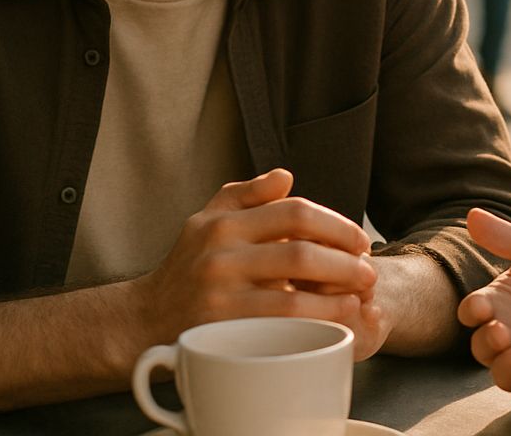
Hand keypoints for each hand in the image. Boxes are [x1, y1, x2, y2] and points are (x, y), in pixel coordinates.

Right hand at [129, 169, 386, 357]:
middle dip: (345, 264)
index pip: (295, 213)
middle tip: (368, 273)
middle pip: (302, 255)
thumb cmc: (187, 267)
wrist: (142, 319)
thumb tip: (286, 176)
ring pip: (293, 297)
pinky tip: (331, 325)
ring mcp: (219, 297)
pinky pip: (278, 332)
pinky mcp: (220, 334)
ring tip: (358, 299)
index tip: (359, 241)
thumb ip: (246, 195)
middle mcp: (220, 256)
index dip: (337, 225)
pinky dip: (311, 327)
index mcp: (224, 223)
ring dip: (336, 299)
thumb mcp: (208, 220)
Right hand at [456, 208, 510, 401]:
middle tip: (505, 333)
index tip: (482, 308)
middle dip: (487, 343)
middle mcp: (506, 332)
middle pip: (479, 346)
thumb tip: (473, 213)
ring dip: (504, 369)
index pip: (472, 310)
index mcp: (500, 302)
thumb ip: (509, 239)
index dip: (472, 311)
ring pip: (498, 373)